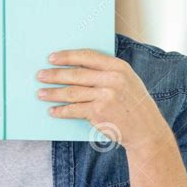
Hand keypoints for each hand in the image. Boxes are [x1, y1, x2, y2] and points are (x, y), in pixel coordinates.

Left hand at [36, 49, 167, 148]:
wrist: (145, 130)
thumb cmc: (133, 105)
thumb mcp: (126, 81)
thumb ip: (106, 73)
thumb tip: (76, 68)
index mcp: (118, 67)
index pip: (87, 57)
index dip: (67, 56)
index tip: (52, 58)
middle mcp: (112, 79)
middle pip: (75, 75)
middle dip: (55, 75)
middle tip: (40, 75)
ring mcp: (105, 96)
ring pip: (72, 92)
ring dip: (53, 93)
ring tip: (41, 93)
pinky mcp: (98, 112)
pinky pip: (74, 110)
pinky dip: (61, 111)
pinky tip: (52, 111)